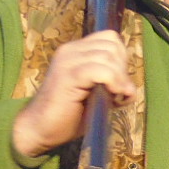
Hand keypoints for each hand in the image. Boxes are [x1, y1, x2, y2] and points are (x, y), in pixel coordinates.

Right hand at [11, 31, 133, 158]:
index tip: (119, 83)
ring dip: (120, 79)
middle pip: (112, 44)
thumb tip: (130, 84)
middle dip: (123, 69)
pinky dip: (114, 83)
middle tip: (118, 93)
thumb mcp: (94, 94)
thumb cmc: (67, 115)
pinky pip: (102, 70)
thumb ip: (110, 82)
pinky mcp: (68, 76)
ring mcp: (67, 61)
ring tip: (116, 98)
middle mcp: (70, 51)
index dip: (122, 59)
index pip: (109, 38)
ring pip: (109, 55)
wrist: (38, 130)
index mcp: (75, 51)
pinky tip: (114, 99)